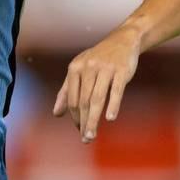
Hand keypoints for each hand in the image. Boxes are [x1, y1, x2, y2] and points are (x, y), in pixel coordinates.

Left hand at [53, 26, 140, 142]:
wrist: (123, 40)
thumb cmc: (99, 59)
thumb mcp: (79, 70)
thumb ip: (67, 91)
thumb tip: (56, 114)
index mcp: (75, 68)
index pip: (73, 99)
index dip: (75, 116)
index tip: (79, 129)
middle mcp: (88, 67)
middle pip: (84, 101)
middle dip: (83, 122)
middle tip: (86, 139)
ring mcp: (105, 69)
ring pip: (97, 98)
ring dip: (93, 119)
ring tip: (92, 135)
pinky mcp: (121, 71)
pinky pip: (116, 90)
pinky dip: (113, 105)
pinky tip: (110, 118)